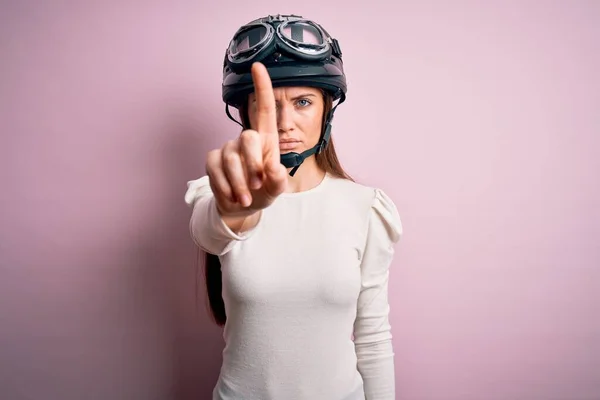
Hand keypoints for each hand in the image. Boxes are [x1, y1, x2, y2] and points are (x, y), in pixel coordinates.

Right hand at [206, 62, 286, 217]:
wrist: (241, 208)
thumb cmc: (263, 191)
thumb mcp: (277, 188)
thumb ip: (280, 180)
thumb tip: (274, 168)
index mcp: (266, 141)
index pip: (265, 109)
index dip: (262, 87)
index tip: (257, 66)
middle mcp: (246, 140)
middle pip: (247, 137)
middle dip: (253, 164)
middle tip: (258, 186)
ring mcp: (227, 148)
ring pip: (231, 159)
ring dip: (240, 183)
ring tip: (246, 199)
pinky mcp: (213, 160)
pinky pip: (216, 169)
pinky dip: (226, 186)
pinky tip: (233, 197)